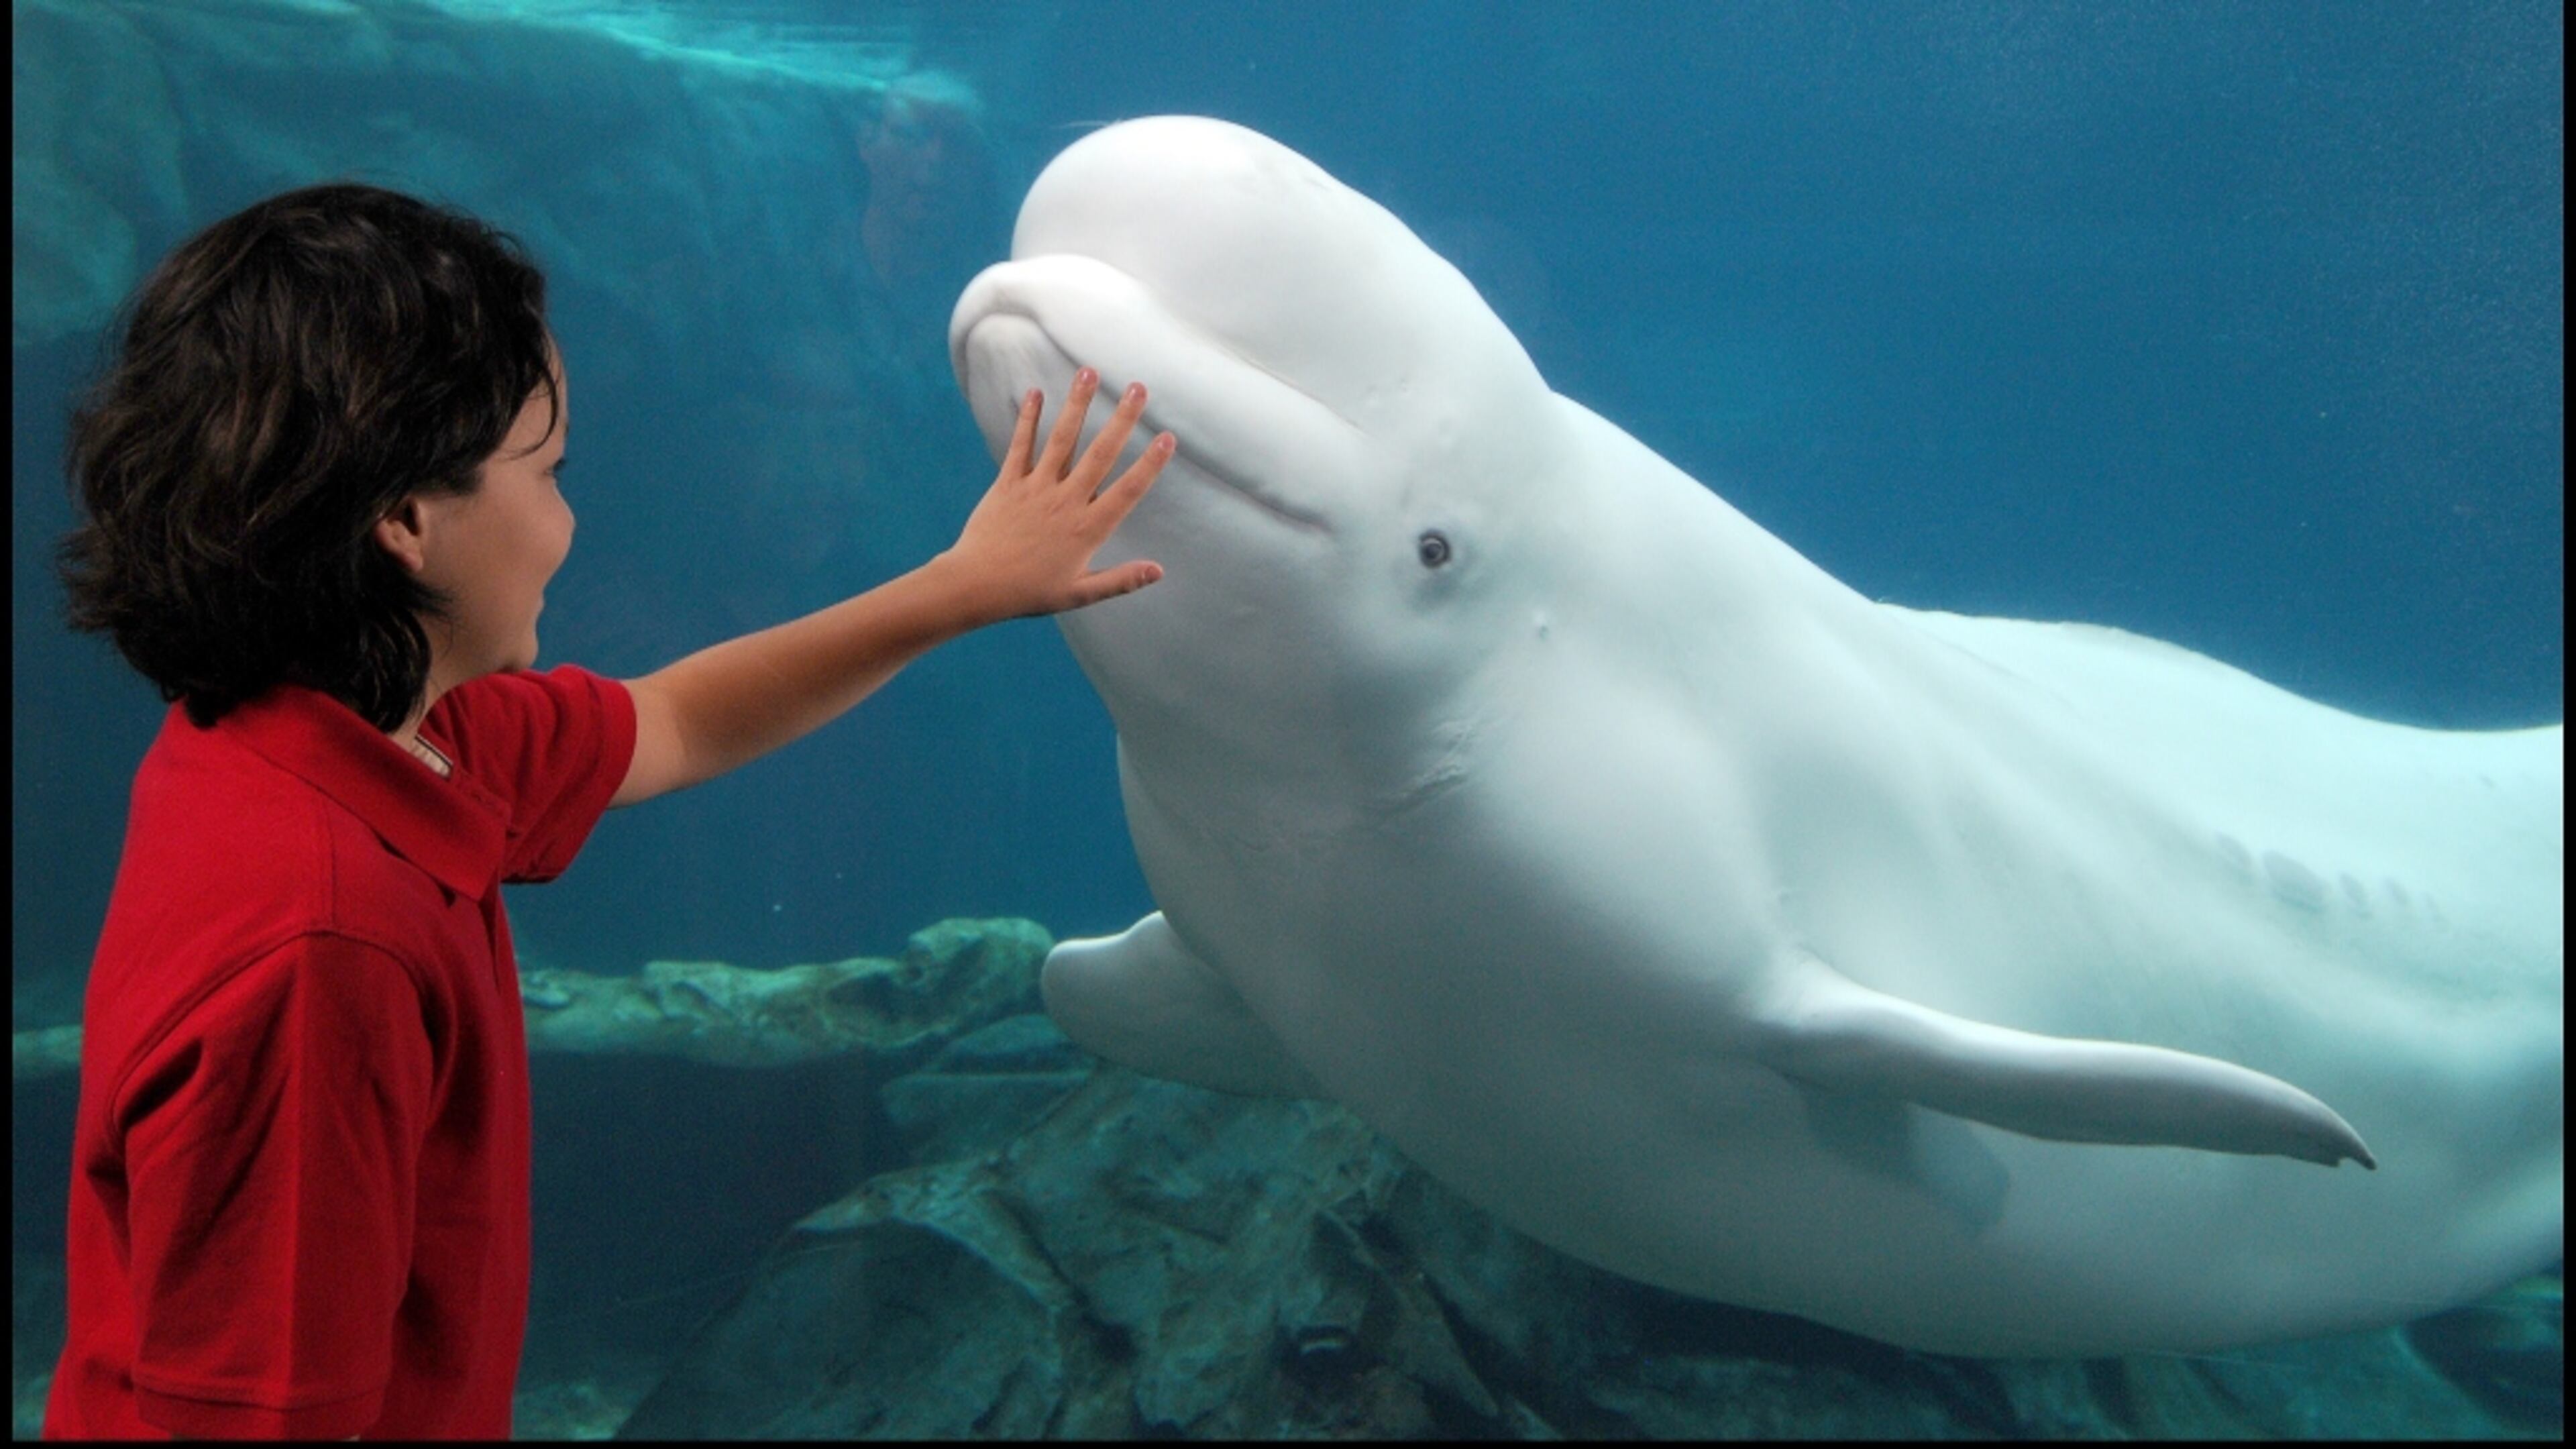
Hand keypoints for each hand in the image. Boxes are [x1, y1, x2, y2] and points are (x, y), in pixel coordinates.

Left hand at [938, 367, 1174, 622]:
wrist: (976, 585)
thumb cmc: (1030, 593)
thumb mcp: (1080, 594)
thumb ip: (1121, 580)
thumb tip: (1159, 571)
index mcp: (1087, 528)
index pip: (1128, 490)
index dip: (1149, 464)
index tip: (1166, 437)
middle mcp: (1066, 502)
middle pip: (1100, 454)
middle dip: (1122, 419)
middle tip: (1139, 388)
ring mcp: (1036, 489)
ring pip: (1061, 440)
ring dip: (1077, 404)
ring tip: (1089, 373)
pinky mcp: (1008, 483)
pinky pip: (1020, 446)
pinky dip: (1028, 419)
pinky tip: (1036, 393)